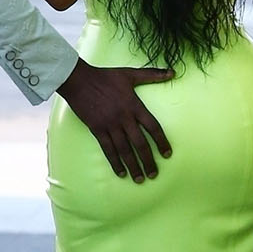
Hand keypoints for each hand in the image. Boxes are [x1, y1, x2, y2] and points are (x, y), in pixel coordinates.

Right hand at [57, 59, 172, 181]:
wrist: (79, 80)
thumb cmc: (105, 76)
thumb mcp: (130, 74)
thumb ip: (153, 75)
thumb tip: (173, 72)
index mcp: (134, 105)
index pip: (153, 127)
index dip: (161, 142)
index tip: (167, 154)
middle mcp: (124, 118)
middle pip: (140, 143)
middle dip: (148, 161)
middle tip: (154, 174)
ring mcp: (110, 125)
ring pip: (124, 150)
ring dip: (133, 165)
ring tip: (140, 179)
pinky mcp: (97, 129)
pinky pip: (108, 149)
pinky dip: (115, 162)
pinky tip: (120, 173)